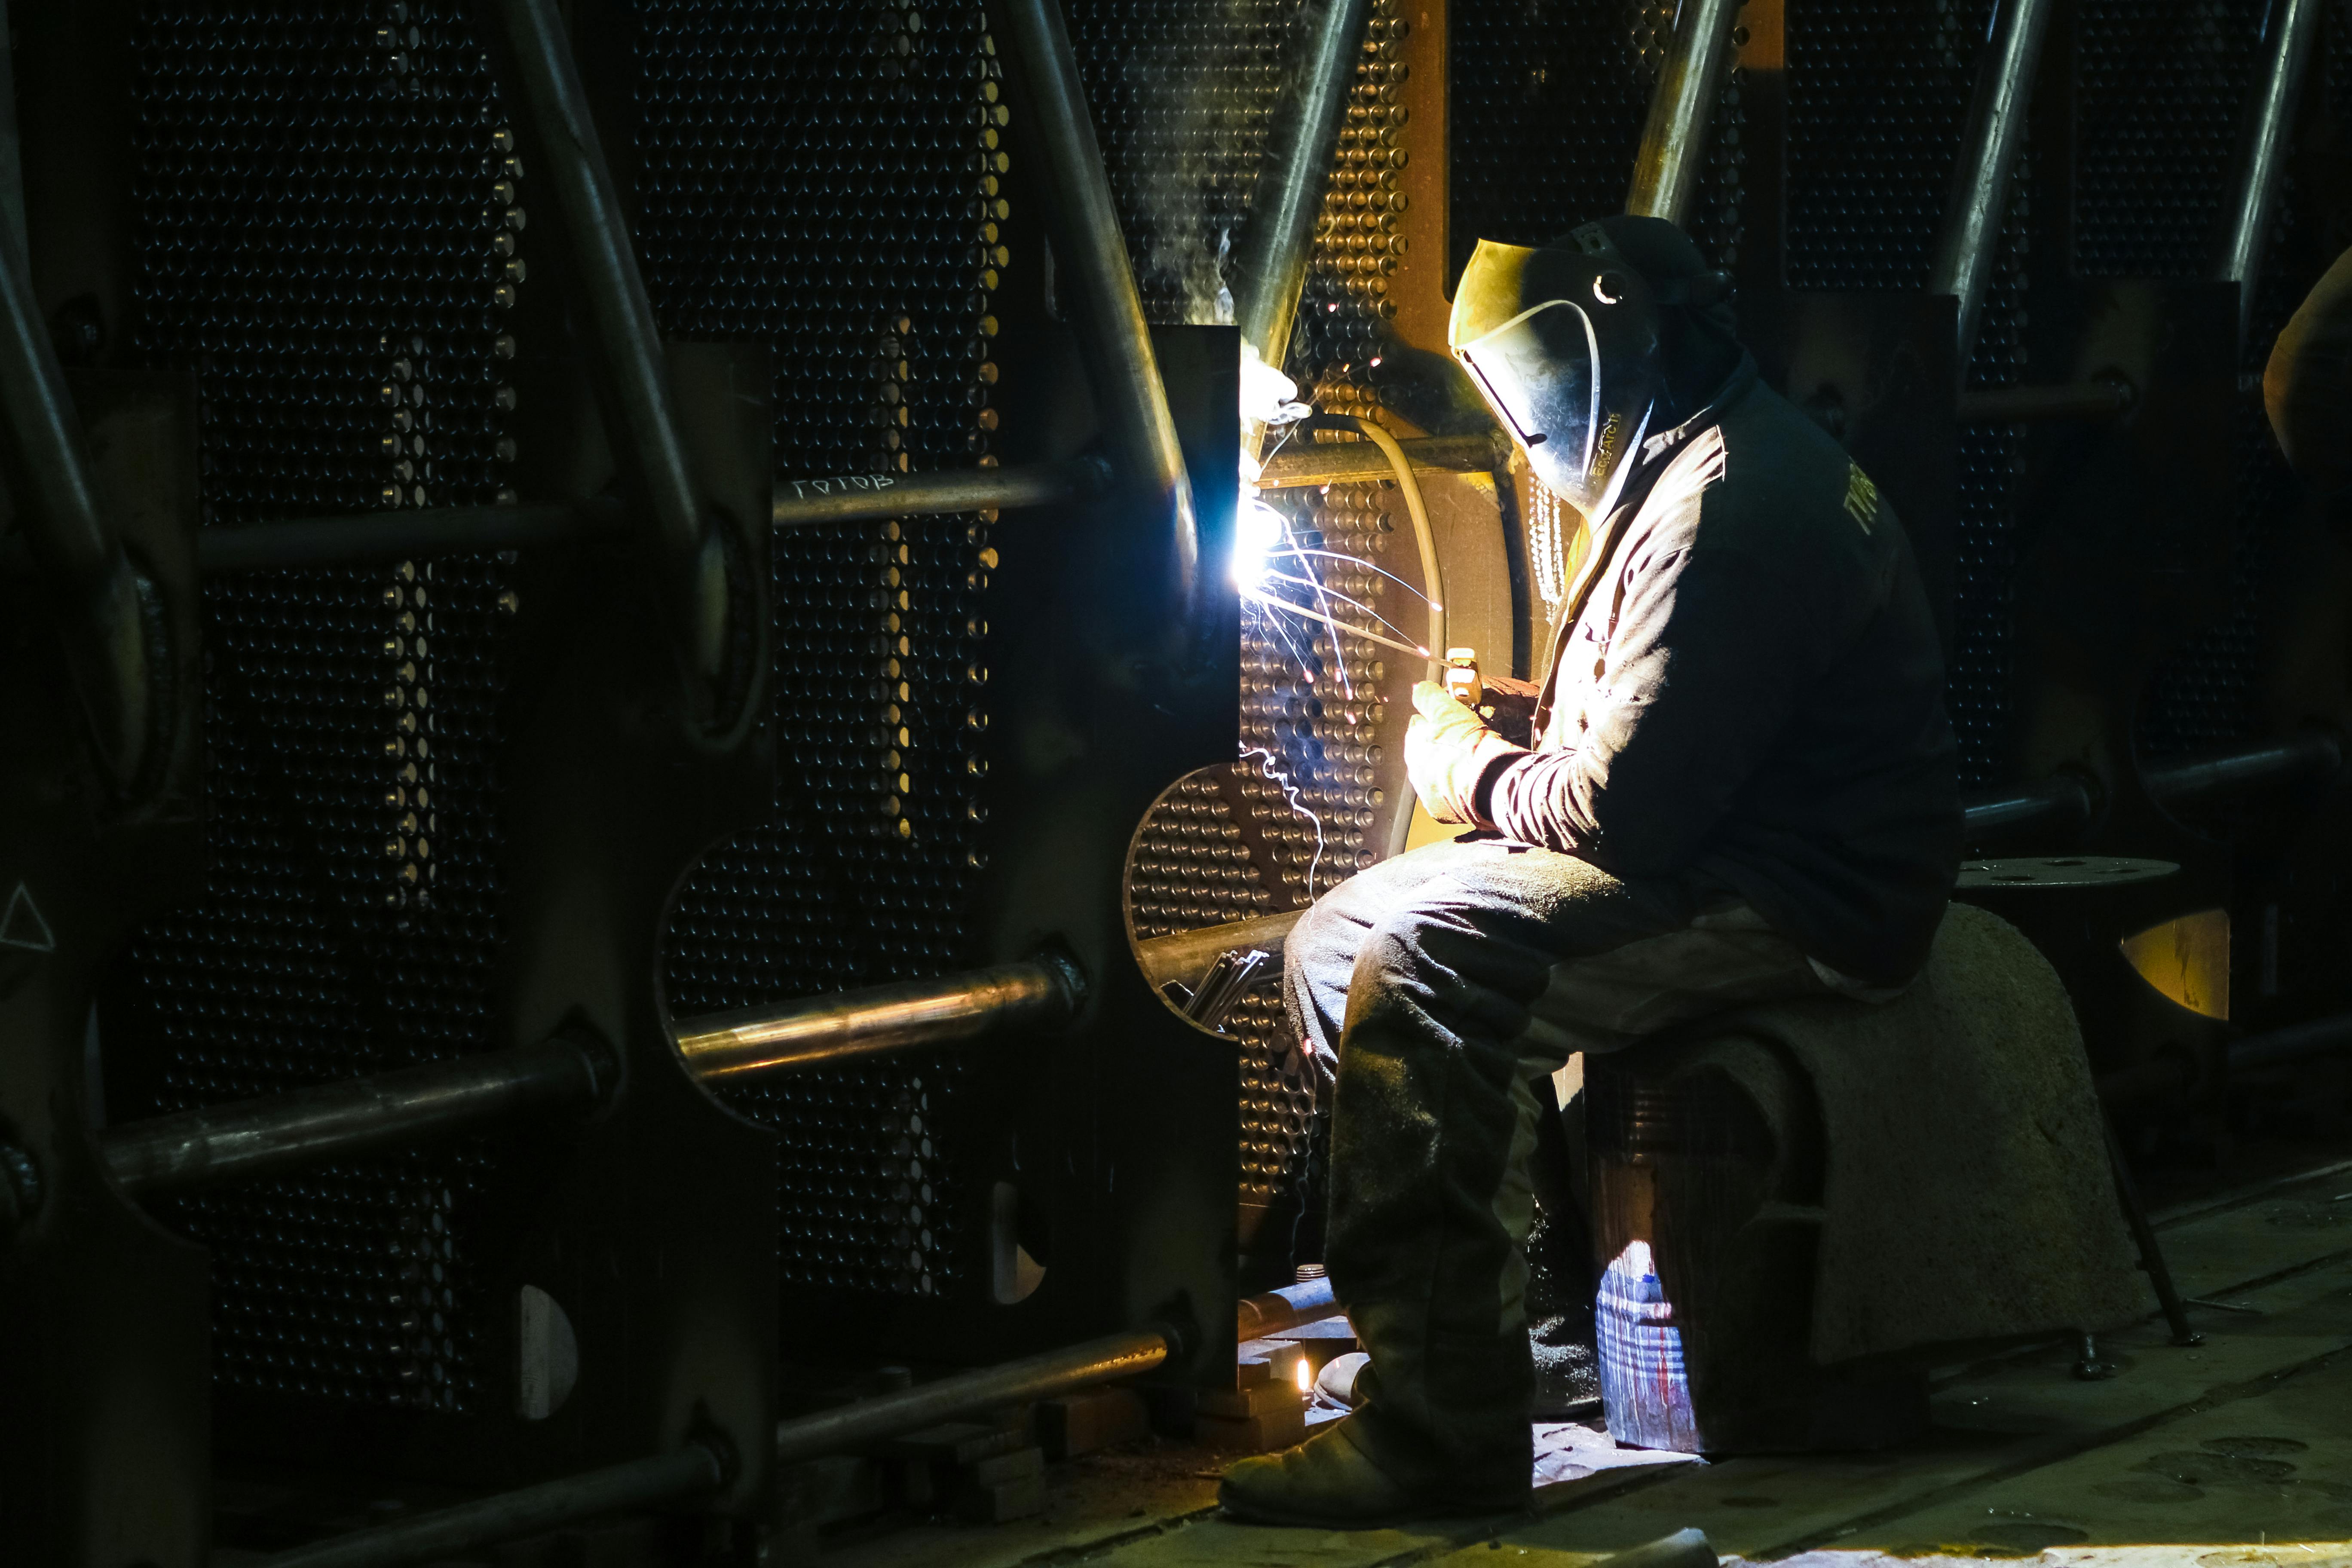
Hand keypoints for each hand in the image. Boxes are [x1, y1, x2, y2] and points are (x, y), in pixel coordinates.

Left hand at [1404, 681, 1525, 825]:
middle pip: (1424, 752)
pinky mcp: (1440, 812)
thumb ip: (1430, 697)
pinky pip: (1444, 797)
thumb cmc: (1470, 746)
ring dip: (1446, 769)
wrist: (1492, 785)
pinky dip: (1453, 790)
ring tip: (1468, 765)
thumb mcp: (1449, 711)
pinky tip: (1468, 784)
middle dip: (1439, 747)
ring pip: (1434, 775)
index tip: (1451, 721)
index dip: (1435, 721)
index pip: (1417, 726)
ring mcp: (1425, 793)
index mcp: (1413, 743)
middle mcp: (1414, 770)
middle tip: (1463, 744)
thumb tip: (1419, 688)